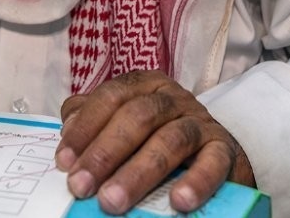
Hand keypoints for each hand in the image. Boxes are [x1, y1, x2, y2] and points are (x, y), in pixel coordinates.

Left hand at [56, 70, 254, 214]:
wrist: (214, 154)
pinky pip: (212, 162)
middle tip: (81, 186)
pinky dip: (196, 181)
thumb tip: (67, 131)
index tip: (64, 162)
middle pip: (137, 117)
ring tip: (113, 201)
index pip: (111, 97)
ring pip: (170, 140)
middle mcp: (173, 98)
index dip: (85, 128)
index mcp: (144, 86)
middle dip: (105, 153)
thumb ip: (95, 122)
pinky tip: (178, 202)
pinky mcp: (225, 149)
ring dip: (138, 172)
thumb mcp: (125, 126)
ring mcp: (200, 121)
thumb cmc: (157, 140)